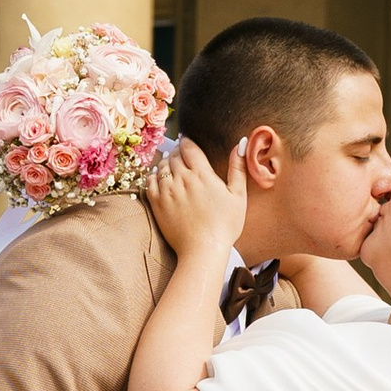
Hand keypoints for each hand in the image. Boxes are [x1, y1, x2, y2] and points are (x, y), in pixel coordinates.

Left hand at [144, 135, 248, 268]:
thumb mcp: (238, 196)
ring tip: (172, 164)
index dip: (187, 141)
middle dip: (178, 151)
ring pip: (162, 166)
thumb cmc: (225, 225)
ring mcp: (167, 191)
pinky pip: (150, 181)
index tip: (187, 141)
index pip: (189, 147)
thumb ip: (238, 168)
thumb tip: (241, 143)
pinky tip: (159, 177)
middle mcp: (182, 179)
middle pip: (175, 156)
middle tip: (181, 153)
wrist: (203, 250)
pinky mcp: (157, 203)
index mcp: (202, 174)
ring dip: (167, 162)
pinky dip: (153, 175)